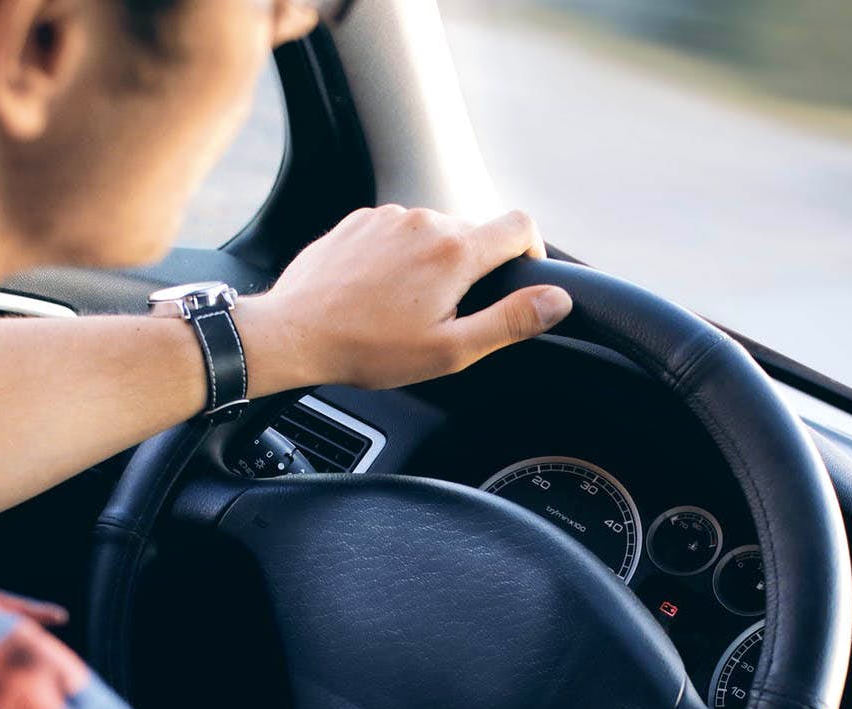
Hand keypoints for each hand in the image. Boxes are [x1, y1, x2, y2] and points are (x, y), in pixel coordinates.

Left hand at [236, 206, 572, 393]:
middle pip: (475, 234)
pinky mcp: (360, 220)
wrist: (294, 332)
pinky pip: (398, 232)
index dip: (532, 253)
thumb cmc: (369, 348)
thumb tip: (557, 300)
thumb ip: (510, 321)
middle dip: (473, 271)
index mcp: (455, 251)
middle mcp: (425, 220)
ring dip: (434, 265)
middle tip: (447, 317)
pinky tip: (380, 294)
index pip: (520, 226)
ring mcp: (389, 216)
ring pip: (434, 234)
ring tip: (407, 309)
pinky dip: (401, 258)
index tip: (520, 280)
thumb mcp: (450, 349)